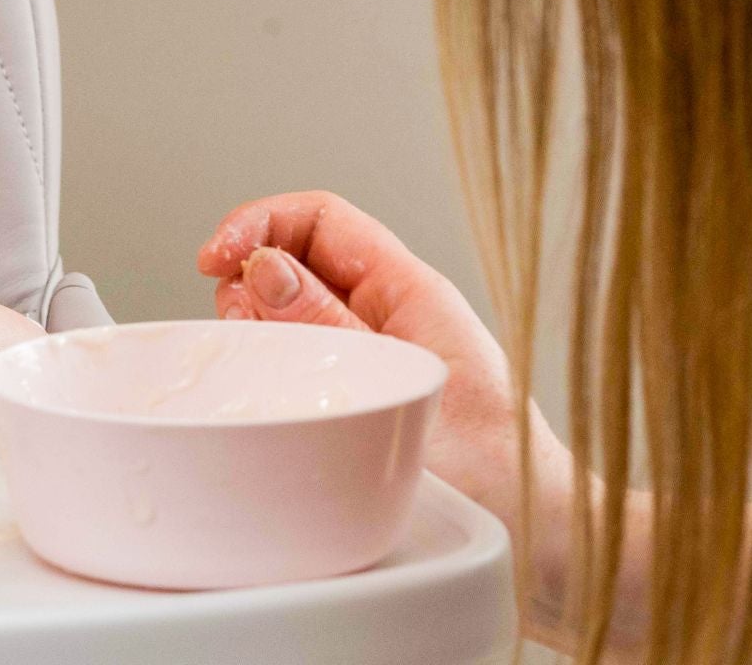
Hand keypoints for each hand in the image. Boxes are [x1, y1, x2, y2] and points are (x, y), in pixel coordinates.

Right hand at [197, 191, 566, 521]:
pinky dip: (272, 366)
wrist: (537, 534)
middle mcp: (389, 310)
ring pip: (289, 310)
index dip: (258, 224)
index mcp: (408, 289)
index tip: (214, 258)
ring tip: (268, 373)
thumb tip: (263, 267)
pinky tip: (276, 398)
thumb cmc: (494, 469)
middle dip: (249, 283)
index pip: (319, 218)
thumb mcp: (397, 383)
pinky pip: (301, 356)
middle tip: (242, 334)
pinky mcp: (361, 389)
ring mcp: (373, 349)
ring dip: (258, 329)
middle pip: (293, 258)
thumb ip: (326, 326)